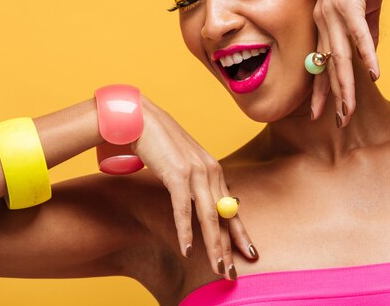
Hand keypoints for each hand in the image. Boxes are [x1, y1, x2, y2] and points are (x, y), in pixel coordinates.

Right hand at [131, 97, 255, 278]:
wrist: (141, 118)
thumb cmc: (160, 142)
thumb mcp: (184, 163)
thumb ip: (197, 181)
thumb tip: (205, 201)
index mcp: (214, 169)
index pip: (231, 207)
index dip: (240, 232)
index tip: (248, 252)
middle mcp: (210, 170)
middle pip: (224, 216)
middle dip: (230, 247)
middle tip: (233, 272)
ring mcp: (196, 172)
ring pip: (209, 216)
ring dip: (213, 245)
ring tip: (218, 268)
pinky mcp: (177, 174)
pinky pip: (183, 209)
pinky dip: (186, 230)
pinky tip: (188, 249)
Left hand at [311, 0, 381, 126]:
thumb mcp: (363, 14)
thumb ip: (363, 38)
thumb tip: (368, 64)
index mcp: (323, 25)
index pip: (319, 64)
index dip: (319, 90)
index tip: (316, 114)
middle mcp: (323, 21)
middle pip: (328, 66)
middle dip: (332, 97)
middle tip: (337, 121)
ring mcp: (334, 12)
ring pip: (340, 56)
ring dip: (345, 85)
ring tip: (348, 109)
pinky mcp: (349, 2)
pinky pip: (358, 34)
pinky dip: (367, 55)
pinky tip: (373, 74)